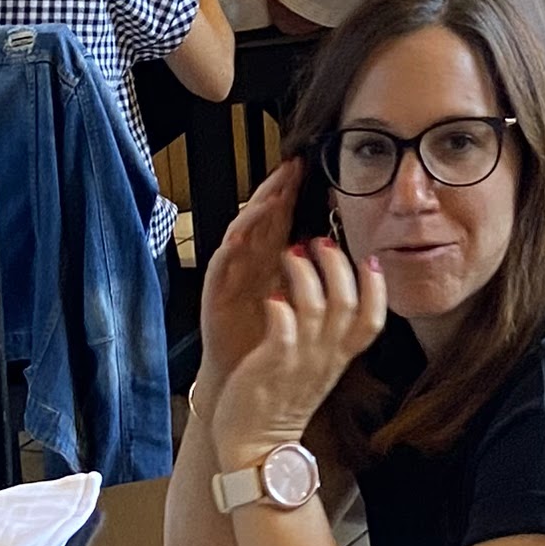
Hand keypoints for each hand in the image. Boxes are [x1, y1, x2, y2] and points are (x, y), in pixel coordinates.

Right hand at [196, 160, 311, 378]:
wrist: (239, 380)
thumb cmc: (265, 340)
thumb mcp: (294, 301)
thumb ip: (305, 272)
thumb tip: (329, 245)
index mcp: (269, 263)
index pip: (281, 220)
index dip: (291, 193)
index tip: (306, 166)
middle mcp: (248, 264)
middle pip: (261, 219)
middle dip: (275, 190)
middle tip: (290, 166)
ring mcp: (230, 276)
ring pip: (241, 236)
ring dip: (255, 214)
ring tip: (270, 194)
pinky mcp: (215, 295)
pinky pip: (220, 267)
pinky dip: (229, 250)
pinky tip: (239, 236)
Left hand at [215, 230, 383, 462]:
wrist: (256, 445)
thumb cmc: (282, 401)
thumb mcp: (318, 368)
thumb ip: (329, 336)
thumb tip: (334, 297)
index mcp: (339, 357)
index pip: (373, 318)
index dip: (377, 286)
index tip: (370, 259)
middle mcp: (325, 356)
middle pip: (347, 302)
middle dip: (336, 264)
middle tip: (319, 242)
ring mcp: (299, 361)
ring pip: (315, 307)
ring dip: (304, 273)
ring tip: (290, 253)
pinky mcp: (271, 365)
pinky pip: (283, 328)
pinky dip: (280, 304)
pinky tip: (271, 293)